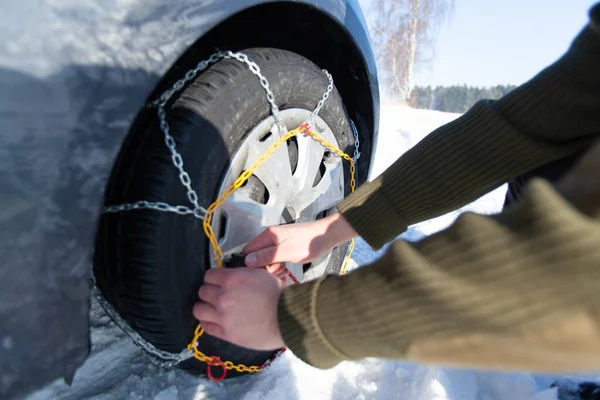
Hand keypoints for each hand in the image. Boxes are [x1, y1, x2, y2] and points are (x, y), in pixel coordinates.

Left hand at [193, 267, 285, 349]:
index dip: (214, 278)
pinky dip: (208, 322)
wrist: (288, 317)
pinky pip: (206, 326)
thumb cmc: (278, 295)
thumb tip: (232, 276)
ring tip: (212, 309)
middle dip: (210, 292)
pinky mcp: (225, 333)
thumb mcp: (260, 274)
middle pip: (202, 291)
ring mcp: (222, 316)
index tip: (218, 282)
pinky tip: (214, 320)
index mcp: (232, 279)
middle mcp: (223, 296)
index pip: (208, 275)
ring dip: (205, 307)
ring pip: (198, 309)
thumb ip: (241, 275)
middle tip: (218, 295)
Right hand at [243, 212, 357, 267]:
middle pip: (256, 255)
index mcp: (268, 235)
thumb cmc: (309, 243)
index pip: (248, 251)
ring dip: (272, 267)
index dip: (250, 264)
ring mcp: (277, 241)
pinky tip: (286, 269)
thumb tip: (247, 260)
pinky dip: (278, 265)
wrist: (327, 236)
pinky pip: (275, 258)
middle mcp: (270, 236)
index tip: (259, 273)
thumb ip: (267, 256)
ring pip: (266, 258)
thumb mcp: (287, 252)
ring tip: (283, 271)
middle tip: (276, 272)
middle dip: (263, 267)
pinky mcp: (284, 246)